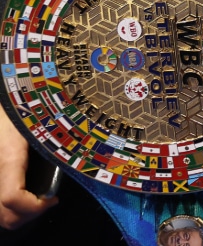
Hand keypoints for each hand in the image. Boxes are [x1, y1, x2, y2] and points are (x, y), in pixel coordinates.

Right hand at [0, 111, 56, 229]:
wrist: (2, 106)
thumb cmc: (20, 112)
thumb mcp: (38, 127)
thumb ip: (52, 147)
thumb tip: (74, 164)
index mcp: (8, 160)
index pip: (13, 199)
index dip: (34, 207)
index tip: (53, 199)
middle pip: (6, 216)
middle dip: (30, 214)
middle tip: (47, 202)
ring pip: (0, 215)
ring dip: (20, 214)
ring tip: (37, 200)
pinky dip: (9, 209)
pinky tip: (24, 195)